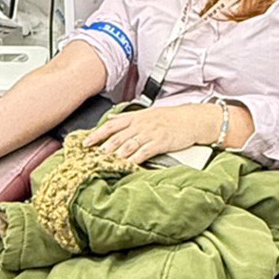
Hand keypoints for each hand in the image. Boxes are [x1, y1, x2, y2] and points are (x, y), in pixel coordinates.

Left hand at [83, 104, 218, 164]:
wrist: (192, 119)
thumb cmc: (171, 118)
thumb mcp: (149, 114)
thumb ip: (129, 118)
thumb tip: (112, 120)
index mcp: (137, 117)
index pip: (112, 124)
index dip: (97, 133)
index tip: (85, 142)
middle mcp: (141, 124)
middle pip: (117, 136)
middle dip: (103, 146)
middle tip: (91, 155)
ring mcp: (151, 133)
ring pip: (128, 144)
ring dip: (115, 153)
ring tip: (105, 161)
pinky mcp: (160, 142)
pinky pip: (144, 151)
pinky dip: (134, 159)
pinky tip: (127, 164)